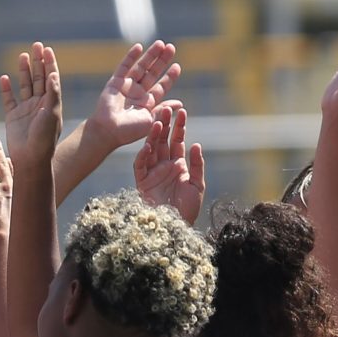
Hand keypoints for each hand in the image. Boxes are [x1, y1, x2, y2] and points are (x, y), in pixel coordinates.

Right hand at [0, 42, 62, 165]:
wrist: (31, 158)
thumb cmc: (45, 138)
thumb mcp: (52, 113)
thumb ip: (52, 93)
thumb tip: (53, 73)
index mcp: (52, 103)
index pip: (51, 78)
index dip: (50, 63)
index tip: (47, 49)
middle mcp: (39, 104)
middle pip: (38, 78)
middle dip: (37, 62)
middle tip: (36, 45)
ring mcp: (26, 110)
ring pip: (24, 85)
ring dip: (23, 71)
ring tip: (23, 55)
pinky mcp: (13, 117)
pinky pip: (8, 99)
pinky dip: (6, 89)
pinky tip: (4, 78)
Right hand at [87, 40, 180, 149]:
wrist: (108, 131)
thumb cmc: (129, 131)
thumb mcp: (151, 120)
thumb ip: (163, 110)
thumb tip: (180, 104)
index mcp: (147, 103)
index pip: (161, 86)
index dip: (169, 76)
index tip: (178, 66)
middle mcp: (137, 93)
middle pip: (152, 73)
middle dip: (162, 61)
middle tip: (172, 48)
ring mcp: (126, 86)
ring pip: (141, 67)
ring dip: (150, 55)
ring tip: (161, 44)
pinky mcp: (115, 82)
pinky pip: (124, 66)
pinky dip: (131, 56)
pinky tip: (139, 47)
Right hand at [132, 103, 203, 224]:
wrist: (175, 227)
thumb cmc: (187, 209)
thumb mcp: (197, 185)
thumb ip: (197, 165)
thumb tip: (196, 144)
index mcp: (177, 164)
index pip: (177, 140)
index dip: (179, 126)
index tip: (182, 111)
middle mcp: (164, 165)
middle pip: (162, 140)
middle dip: (163, 125)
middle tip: (165, 109)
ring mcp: (152, 173)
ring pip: (151, 149)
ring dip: (153, 136)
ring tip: (156, 123)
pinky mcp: (142, 182)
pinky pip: (140, 166)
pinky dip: (143, 156)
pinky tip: (148, 146)